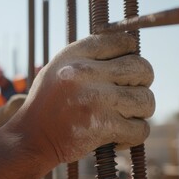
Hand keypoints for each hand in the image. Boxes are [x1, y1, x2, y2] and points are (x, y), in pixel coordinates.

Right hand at [10, 32, 154, 163]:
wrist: (32, 136)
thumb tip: (129, 50)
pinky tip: (117, 135)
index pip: (123, 41)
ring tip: (121, 116)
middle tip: (127, 94)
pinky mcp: (103, 125)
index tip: (123, 70)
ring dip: (139, 111)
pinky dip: (133, 135)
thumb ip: (88, 57)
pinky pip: (140, 128)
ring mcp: (96, 99)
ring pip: (146, 100)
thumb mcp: (58, 68)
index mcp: (75, 55)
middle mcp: (85, 72)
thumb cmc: (48, 102)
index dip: (130, 55)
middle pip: (142, 68)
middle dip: (141, 83)